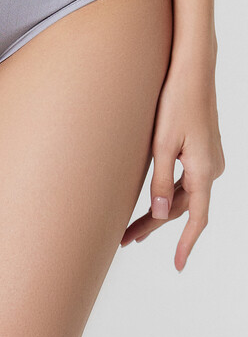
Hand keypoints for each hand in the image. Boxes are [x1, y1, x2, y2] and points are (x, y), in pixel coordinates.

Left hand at [120, 63, 224, 270]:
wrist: (192, 70)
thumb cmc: (176, 101)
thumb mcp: (162, 144)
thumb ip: (161, 182)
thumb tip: (160, 215)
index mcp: (203, 170)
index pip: (197, 218)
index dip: (186, 244)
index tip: (177, 265)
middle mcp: (210, 168)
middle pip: (183, 208)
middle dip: (155, 225)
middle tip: (125, 239)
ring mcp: (208, 159)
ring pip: (183, 195)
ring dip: (160, 211)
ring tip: (131, 226)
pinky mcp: (201, 150)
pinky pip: (186, 181)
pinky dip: (168, 194)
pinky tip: (152, 200)